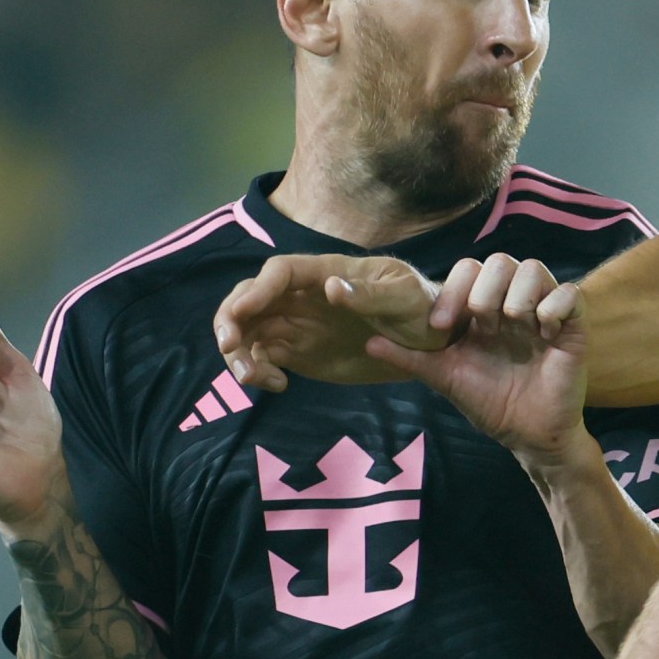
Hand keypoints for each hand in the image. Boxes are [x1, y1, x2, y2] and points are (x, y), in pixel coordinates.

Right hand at [215, 255, 454, 391]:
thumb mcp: (405, 298)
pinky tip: (279, 386)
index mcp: (325, 272)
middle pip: (249, 297)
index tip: (244, 312)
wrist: (428, 343)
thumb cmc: (421, 308)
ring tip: (253, 378)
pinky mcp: (297, 352)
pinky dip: (259, 372)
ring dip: (239, 351)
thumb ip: (371, 294)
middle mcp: (302, 295)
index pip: (279, 272)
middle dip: (231, 318)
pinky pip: (263, 357)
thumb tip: (332, 288)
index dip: (257, 290)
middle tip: (230, 347)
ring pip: (249, 330)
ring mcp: (297, 324)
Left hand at [367, 255, 591, 465]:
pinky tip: (543, 334)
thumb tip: (367, 345)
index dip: (453, 289)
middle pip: (500, 261)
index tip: (440, 326)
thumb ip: (411, 358)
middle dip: (485, 291)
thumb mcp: (446, 378)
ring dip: (519, 295)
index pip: (468, 271)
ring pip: (534, 268)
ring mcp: (543, 312)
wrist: (528, 435)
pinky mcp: (573, 326)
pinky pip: (570, 294)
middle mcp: (512, 303)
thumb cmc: (490, 404)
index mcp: (482, 310)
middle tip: (483, 327)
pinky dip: (554, 307)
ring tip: (515, 327)